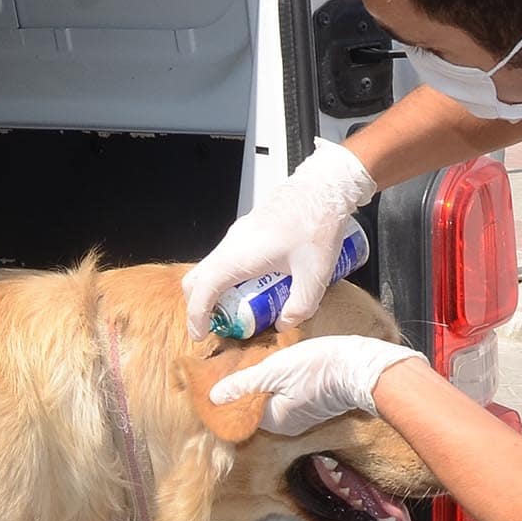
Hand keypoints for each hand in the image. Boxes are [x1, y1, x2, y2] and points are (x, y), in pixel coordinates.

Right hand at [181, 140, 376, 337]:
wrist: (324, 185)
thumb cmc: (317, 222)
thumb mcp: (315, 275)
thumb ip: (300, 306)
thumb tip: (284, 324)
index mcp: (239, 256)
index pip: (202, 291)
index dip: (196, 317)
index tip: (201, 335)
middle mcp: (232, 244)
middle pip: (197, 279)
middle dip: (202, 306)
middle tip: (220, 324)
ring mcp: (238, 235)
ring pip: (212, 267)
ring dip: (217, 291)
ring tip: (243, 308)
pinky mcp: (248, 231)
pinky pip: (226, 258)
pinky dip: (229, 278)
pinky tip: (258, 285)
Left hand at [209, 335, 424, 434]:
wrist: (361, 367)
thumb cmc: (318, 367)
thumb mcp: (273, 371)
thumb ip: (243, 384)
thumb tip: (214, 397)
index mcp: (275, 420)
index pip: (243, 411)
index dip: (232, 395)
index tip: (221, 377)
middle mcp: (289, 424)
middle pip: (259, 406)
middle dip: (248, 389)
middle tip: (237, 365)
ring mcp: (305, 415)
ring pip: (275, 399)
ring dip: (265, 384)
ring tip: (257, 361)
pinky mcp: (318, 403)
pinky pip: (291, 395)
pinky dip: (283, 383)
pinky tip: (281, 364)